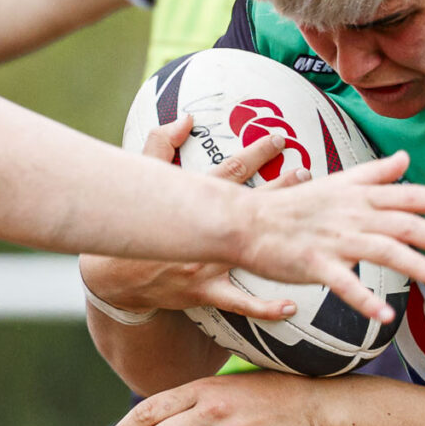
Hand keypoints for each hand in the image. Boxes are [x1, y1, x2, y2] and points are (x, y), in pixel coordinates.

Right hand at [84, 118, 302, 319]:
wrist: (111, 276)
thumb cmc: (131, 223)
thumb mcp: (140, 180)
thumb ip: (160, 144)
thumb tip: (185, 118)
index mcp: (189, 202)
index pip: (229, 171)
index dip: (257, 153)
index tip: (281, 139)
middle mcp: (201, 232)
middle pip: (249, 206)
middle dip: (281, 189)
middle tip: (307, 173)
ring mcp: (203, 263)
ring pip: (251, 252)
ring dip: (284, 242)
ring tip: (313, 234)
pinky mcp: (203, 292)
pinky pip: (238, 302)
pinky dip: (264, 307)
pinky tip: (290, 306)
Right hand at [236, 152, 424, 324]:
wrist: (245, 222)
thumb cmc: (293, 206)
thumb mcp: (337, 183)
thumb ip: (375, 173)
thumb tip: (405, 158)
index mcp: (360, 196)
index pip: (409, 195)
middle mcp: (352, 215)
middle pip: (404, 224)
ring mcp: (334, 239)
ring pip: (382, 250)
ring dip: (415, 265)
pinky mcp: (314, 264)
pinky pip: (344, 284)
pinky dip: (365, 300)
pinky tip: (386, 317)